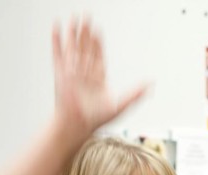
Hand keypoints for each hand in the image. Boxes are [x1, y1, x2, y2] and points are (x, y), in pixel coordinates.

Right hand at [52, 19, 146, 138]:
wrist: (77, 125)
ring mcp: (71, 71)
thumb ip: (135, 94)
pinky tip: (57, 26)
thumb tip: (150, 85)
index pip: (98, 56)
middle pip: (85, 48)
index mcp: (98, 79)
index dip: (98, 44)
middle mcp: (84, 73)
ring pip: (73, 46)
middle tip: (87, 16)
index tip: (98, 31)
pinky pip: (58, 52)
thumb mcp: (121, 105)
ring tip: (75, 17)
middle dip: (86, 33)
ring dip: (74, 32)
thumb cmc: (96, 120)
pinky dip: (57, 39)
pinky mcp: (60, 72)